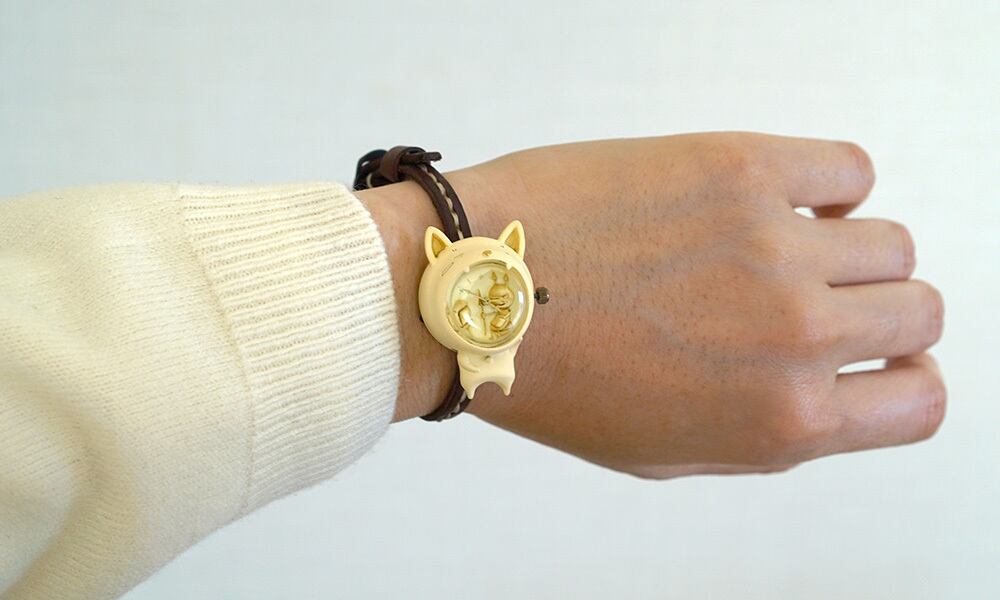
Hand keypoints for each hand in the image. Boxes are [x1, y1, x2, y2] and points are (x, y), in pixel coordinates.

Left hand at [362, 132, 945, 478]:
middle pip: (918, 311)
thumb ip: (763, 431)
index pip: (920, 402)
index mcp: (779, 421)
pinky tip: (774, 198)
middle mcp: (794, 336)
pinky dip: (829, 183)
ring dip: (849, 248)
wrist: (469, 295)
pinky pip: (848, 167)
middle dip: (881, 312)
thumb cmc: (552, 379)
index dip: (905, 379)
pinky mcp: (740, 168)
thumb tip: (830, 390)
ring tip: (775, 250)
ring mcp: (773, 245)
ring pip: (890, 240)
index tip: (882, 359)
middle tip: (818, 299)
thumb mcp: (660, 450)